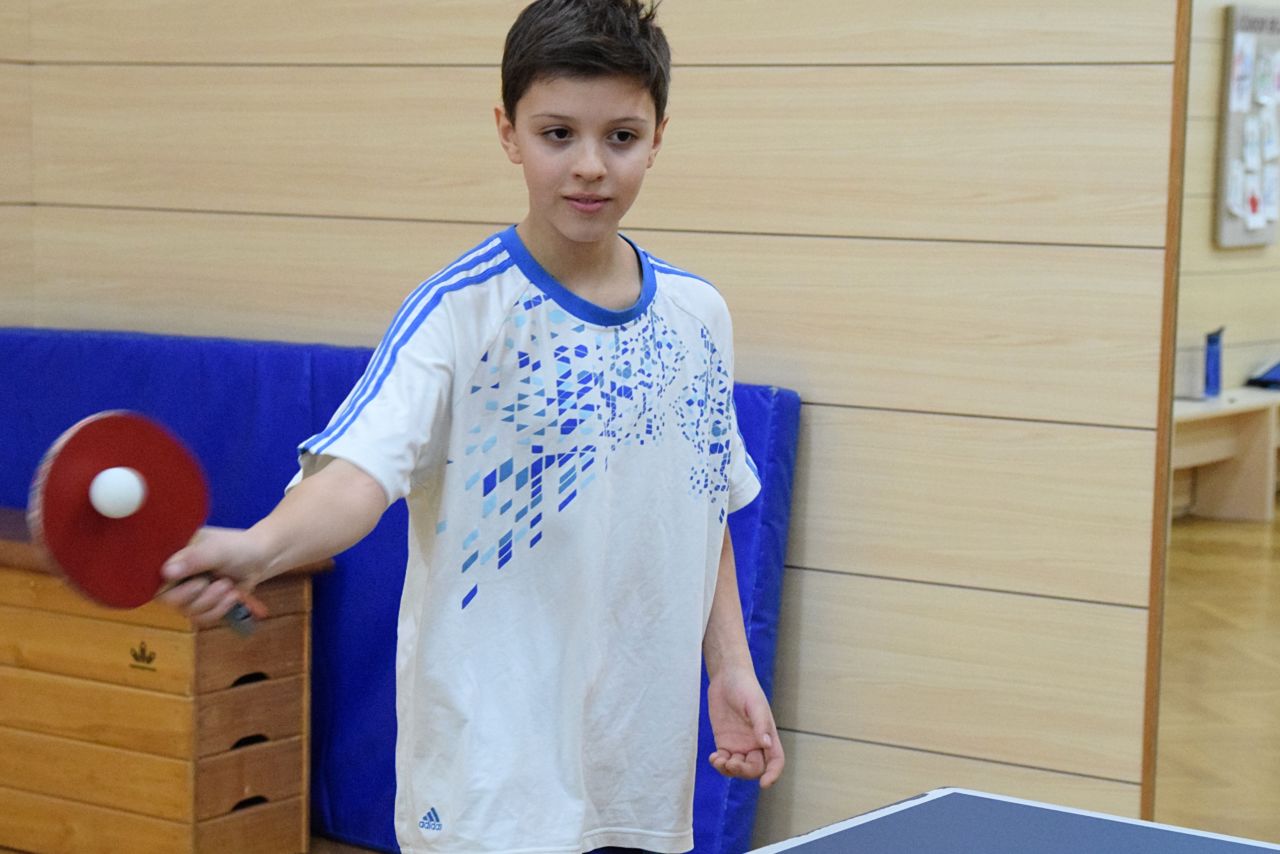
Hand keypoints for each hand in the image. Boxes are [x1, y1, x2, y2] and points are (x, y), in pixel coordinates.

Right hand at [159, 528, 269, 627]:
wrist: (259, 558)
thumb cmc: (237, 547)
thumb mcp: (218, 549)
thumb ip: (195, 559)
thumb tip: (166, 572)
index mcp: (172, 555)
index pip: (152, 577)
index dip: (166, 586)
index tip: (192, 583)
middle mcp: (174, 576)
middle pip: (168, 600)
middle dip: (196, 596)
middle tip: (217, 583)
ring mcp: (187, 592)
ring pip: (187, 611)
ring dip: (212, 602)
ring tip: (228, 585)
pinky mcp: (201, 605)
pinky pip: (201, 618)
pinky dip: (219, 610)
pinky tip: (232, 596)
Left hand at [706, 664, 784, 787]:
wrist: (727, 677)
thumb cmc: (745, 687)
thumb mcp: (754, 704)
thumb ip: (760, 724)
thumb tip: (766, 745)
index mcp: (768, 735)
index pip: (776, 761)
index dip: (773, 774)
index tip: (764, 784)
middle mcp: (755, 743)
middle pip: (754, 769)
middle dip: (744, 771)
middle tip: (731, 762)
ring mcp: (739, 744)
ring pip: (738, 768)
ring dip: (729, 770)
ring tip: (718, 760)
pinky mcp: (724, 741)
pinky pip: (724, 760)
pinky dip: (719, 764)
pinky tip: (713, 758)